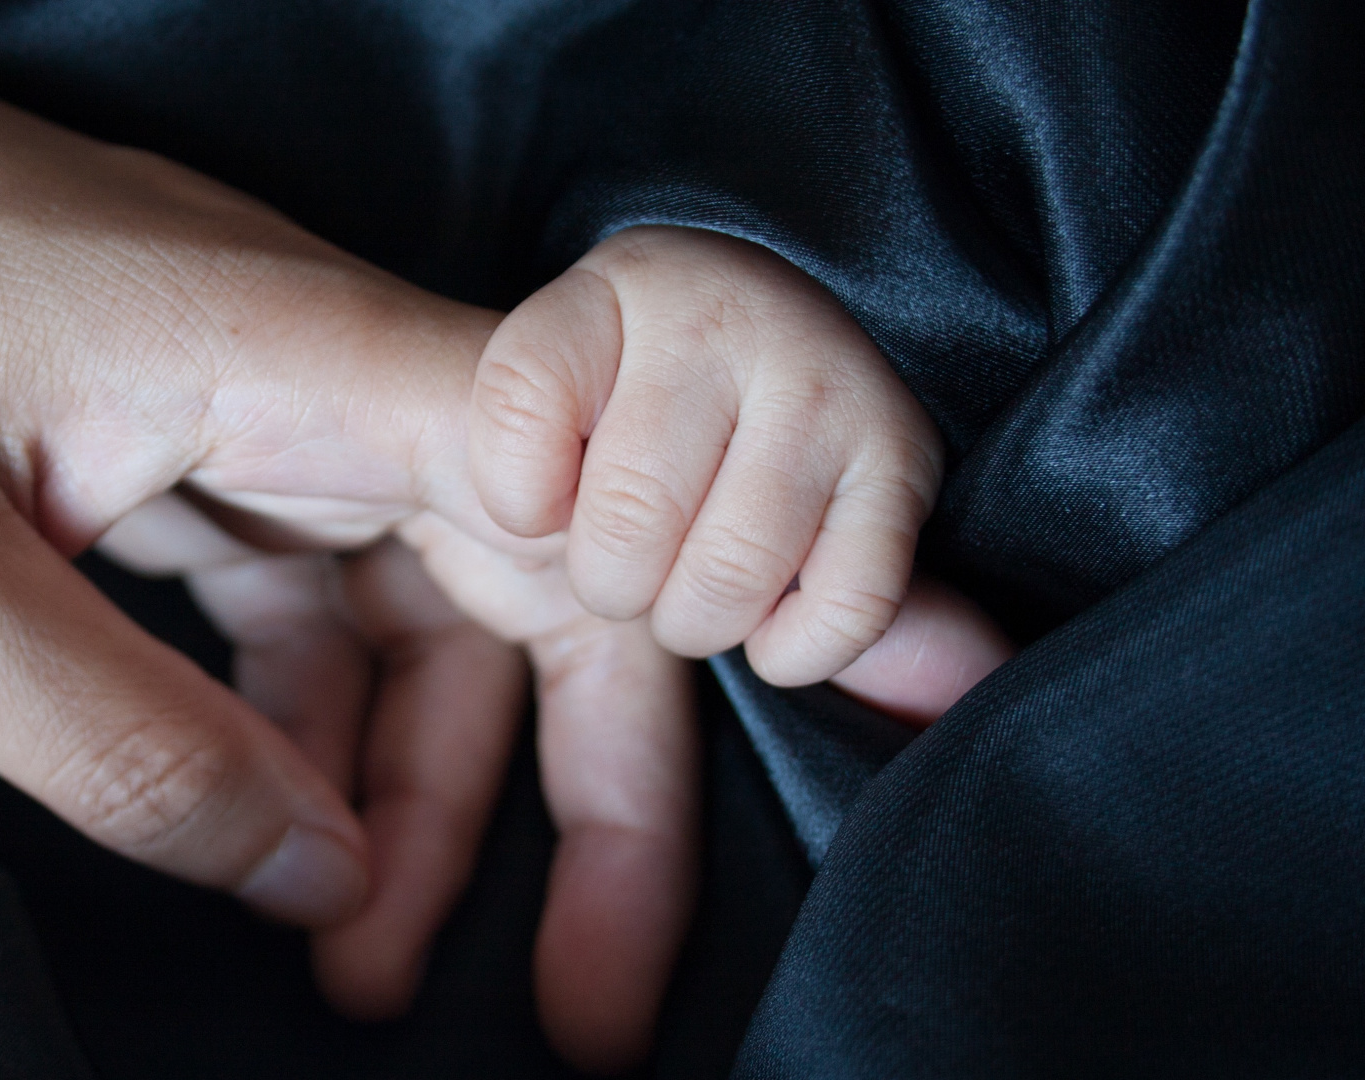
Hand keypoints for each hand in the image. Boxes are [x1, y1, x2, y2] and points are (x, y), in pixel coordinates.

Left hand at [0, 0, 701, 1069]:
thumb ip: (115, 740)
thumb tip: (314, 879)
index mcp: (267, 345)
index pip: (573, 473)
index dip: (741, 584)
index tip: (884, 688)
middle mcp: (290, 354)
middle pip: (522, 572)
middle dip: (577, 787)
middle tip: (585, 1002)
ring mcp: (228, 385)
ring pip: (405, 604)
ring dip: (414, 788)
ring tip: (384, 968)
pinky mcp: (158, 419)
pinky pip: (290, 588)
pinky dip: (305, 723)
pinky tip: (289, 842)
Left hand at [471, 226, 949, 686]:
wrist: (784, 358)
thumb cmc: (631, 412)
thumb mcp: (541, 404)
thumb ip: (494, 452)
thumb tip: (518, 514)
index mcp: (612, 290)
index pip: (519, 408)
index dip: (518, 496)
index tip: (540, 500)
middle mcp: (723, 312)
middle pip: (621, 526)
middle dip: (612, 578)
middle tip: (635, 551)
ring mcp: (823, 378)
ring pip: (726, 578)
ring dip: (698, 616)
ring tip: (699, 571)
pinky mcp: (903, 459)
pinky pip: (844, 609)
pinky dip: (795, 647)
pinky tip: (771, 615)